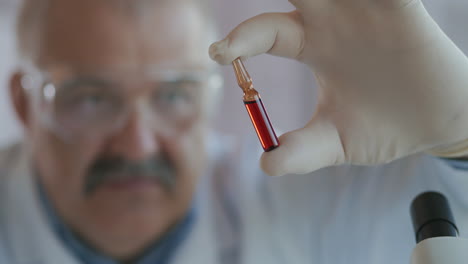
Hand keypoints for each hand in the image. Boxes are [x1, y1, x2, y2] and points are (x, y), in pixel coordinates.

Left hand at [209, 0, 467, 175]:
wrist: (435, 126)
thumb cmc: (382, 129)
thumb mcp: (336, 142)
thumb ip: (302, 151)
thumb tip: (266, 164)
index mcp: (310, 47)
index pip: (264, 33)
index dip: (240, 39)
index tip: (217, 53)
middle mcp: (332, 23)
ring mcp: (366, 12)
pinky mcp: (402, 10)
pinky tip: (372, 0)